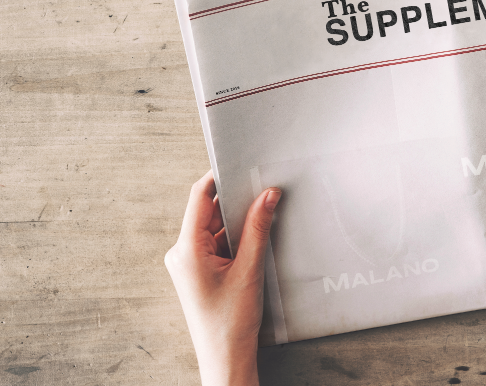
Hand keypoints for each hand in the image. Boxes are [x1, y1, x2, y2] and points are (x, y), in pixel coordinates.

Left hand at [164, 170, 281, 385]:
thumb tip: (267, 194)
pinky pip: (216, 243)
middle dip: (234, 202)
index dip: (217, 178)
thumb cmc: (231, 322)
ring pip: (214, 228)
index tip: (238, 164)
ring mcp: (189, 263)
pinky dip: (234, 238)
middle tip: (261, 191)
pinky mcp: (198, 271)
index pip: (198, 198)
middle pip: (208, 212)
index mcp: (186, 249)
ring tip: (263, 219)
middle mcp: (182, 253)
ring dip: (237, 223)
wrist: (225, 357)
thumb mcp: (249, 269)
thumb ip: (258, 227)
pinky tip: (255, 240)